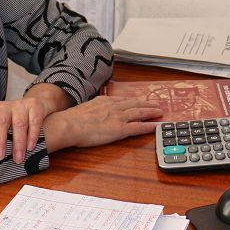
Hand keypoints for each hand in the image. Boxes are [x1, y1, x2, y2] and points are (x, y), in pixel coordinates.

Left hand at [0, 84, 70, 162]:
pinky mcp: (35, 107)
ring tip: (17, 158)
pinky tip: (30, 147)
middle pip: (1, 121)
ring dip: (18, 144)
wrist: (35, 104)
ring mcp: (21, 106)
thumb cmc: (12, 118)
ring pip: (19, 124)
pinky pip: (34, 122)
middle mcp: (5, 107)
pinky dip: (32, 136)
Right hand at [44, 96, 162, 152]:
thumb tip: (90, 113)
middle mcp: (113, 106)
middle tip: (156, 104)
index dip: (133, 101)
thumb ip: (90, 110)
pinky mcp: (120, 129)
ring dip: (151, 112)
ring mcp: (118, 117)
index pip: (122, 100)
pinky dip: (149, 126)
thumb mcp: (82, 109)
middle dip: (146, 104)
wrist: (69, 125)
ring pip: (140, 113)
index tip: (139, 101)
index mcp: (104, 101)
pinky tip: (156, 126)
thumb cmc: (71, 120)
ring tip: (160, 112)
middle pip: (134, 104)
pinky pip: (139, 127)